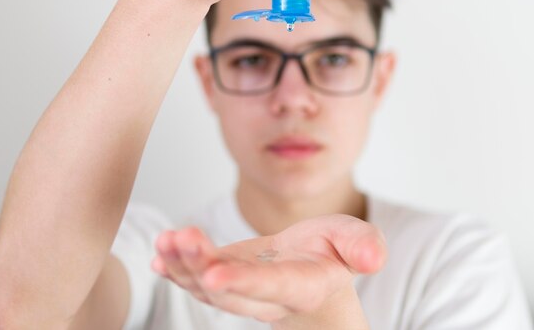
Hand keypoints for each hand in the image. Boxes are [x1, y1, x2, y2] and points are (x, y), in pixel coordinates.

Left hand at [151, 213, 385, 322]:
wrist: (315, 272)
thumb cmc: (335, 252)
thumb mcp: (356, 240)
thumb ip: (363, 246)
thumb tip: (373, 258)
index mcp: (302, 285)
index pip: (271, 285)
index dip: (244, 282)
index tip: (215, 275)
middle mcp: (268, 296)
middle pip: (231, 291)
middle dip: (201, 268)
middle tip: (179, 238)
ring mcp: (243, 291)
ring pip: (209, 288)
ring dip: (183, 266)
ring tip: (166, 240)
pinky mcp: (227, 279)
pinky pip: (199, 282)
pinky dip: (177, 270)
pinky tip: (160, 255)